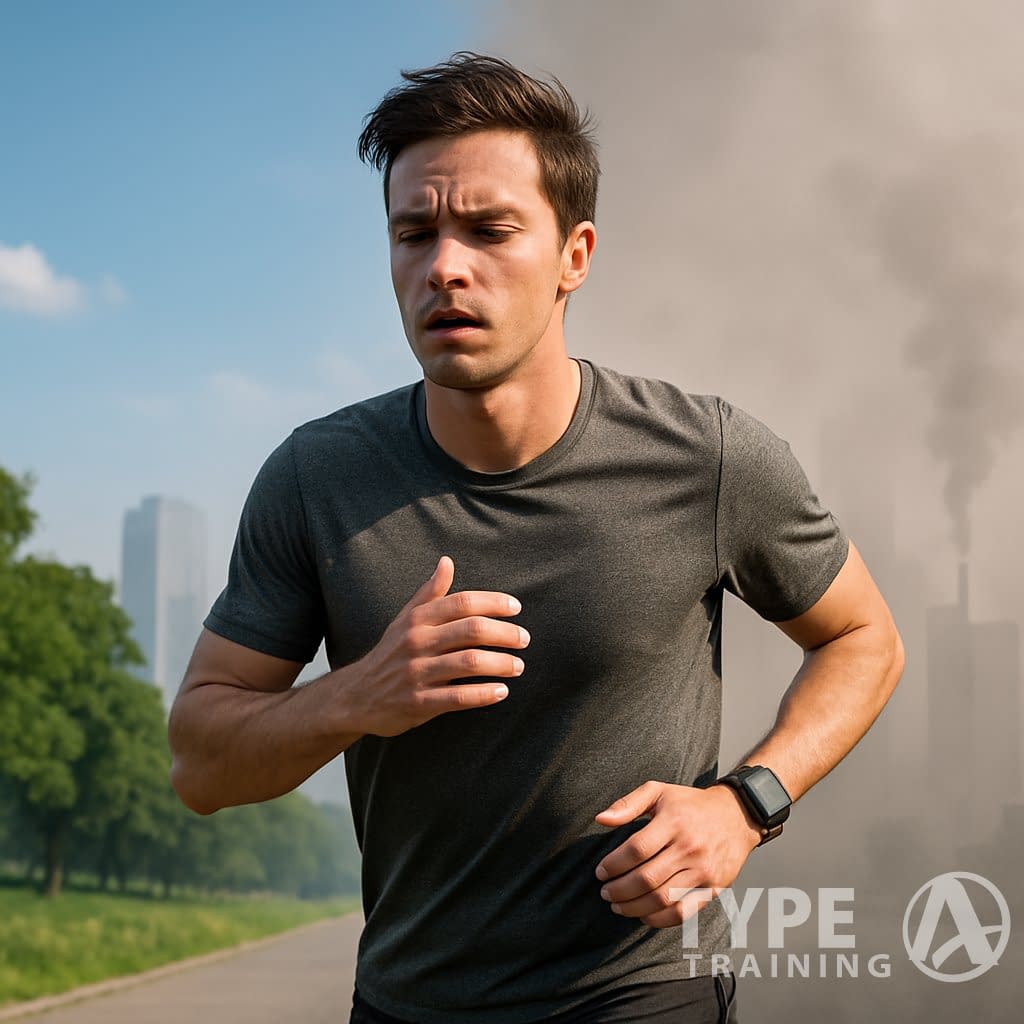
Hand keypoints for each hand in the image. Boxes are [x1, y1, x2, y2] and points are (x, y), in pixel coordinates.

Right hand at [346, 555, 528, 736]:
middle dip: (505, 633)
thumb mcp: (404, 620)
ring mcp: (417, 673)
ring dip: (501, 663)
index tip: (516, 608)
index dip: (494, 602)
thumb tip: (447, 561)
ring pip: (469, 662)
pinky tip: (502, 691)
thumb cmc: (390, 653)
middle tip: (524, 639)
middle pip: (471, 630)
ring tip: (519, 666)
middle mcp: (417, 642)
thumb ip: (429, 593)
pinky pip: (458, 698)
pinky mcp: (418, 703)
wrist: (356, 695)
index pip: (463, 602)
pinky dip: (484, 694)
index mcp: (417, 619)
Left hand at [593, 780, 763, 927]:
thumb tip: (600, 819)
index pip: (636, 850)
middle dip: (619, 890)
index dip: (613, 864)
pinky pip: (683, 912)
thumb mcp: (659, 791)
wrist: (737, 815)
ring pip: (662, 899)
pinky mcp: (714, 888)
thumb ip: (628, 804)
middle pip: (647, 878)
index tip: (600, 872)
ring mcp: (703, 870)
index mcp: (673, 821)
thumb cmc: (690, 804)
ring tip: (618, 906)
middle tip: (605, 892)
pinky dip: (660, 919)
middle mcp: (689, 847)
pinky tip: (644, 915)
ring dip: (634, 907)